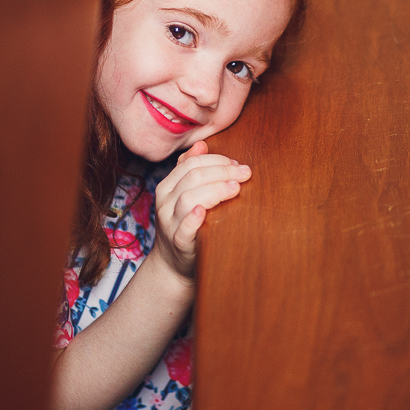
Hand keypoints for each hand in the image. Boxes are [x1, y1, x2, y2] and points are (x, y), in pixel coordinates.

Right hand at [150, 140, 251, 281]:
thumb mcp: (183, 196)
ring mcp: (169, 223)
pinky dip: (194, 218)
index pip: (190, 163)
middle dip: (222, 171)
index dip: (216, 160)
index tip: (237, 164)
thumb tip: (202, 145)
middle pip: (192, 177)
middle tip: (244, 173)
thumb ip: (189, 170)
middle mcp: (165, 202)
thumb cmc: (185, 225)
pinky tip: (206, 211)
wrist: (172, 265)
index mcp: (167, 186)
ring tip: (235, 188)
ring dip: (214, 190)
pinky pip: (184, 229)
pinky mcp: (178, 243)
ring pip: (188, 198)